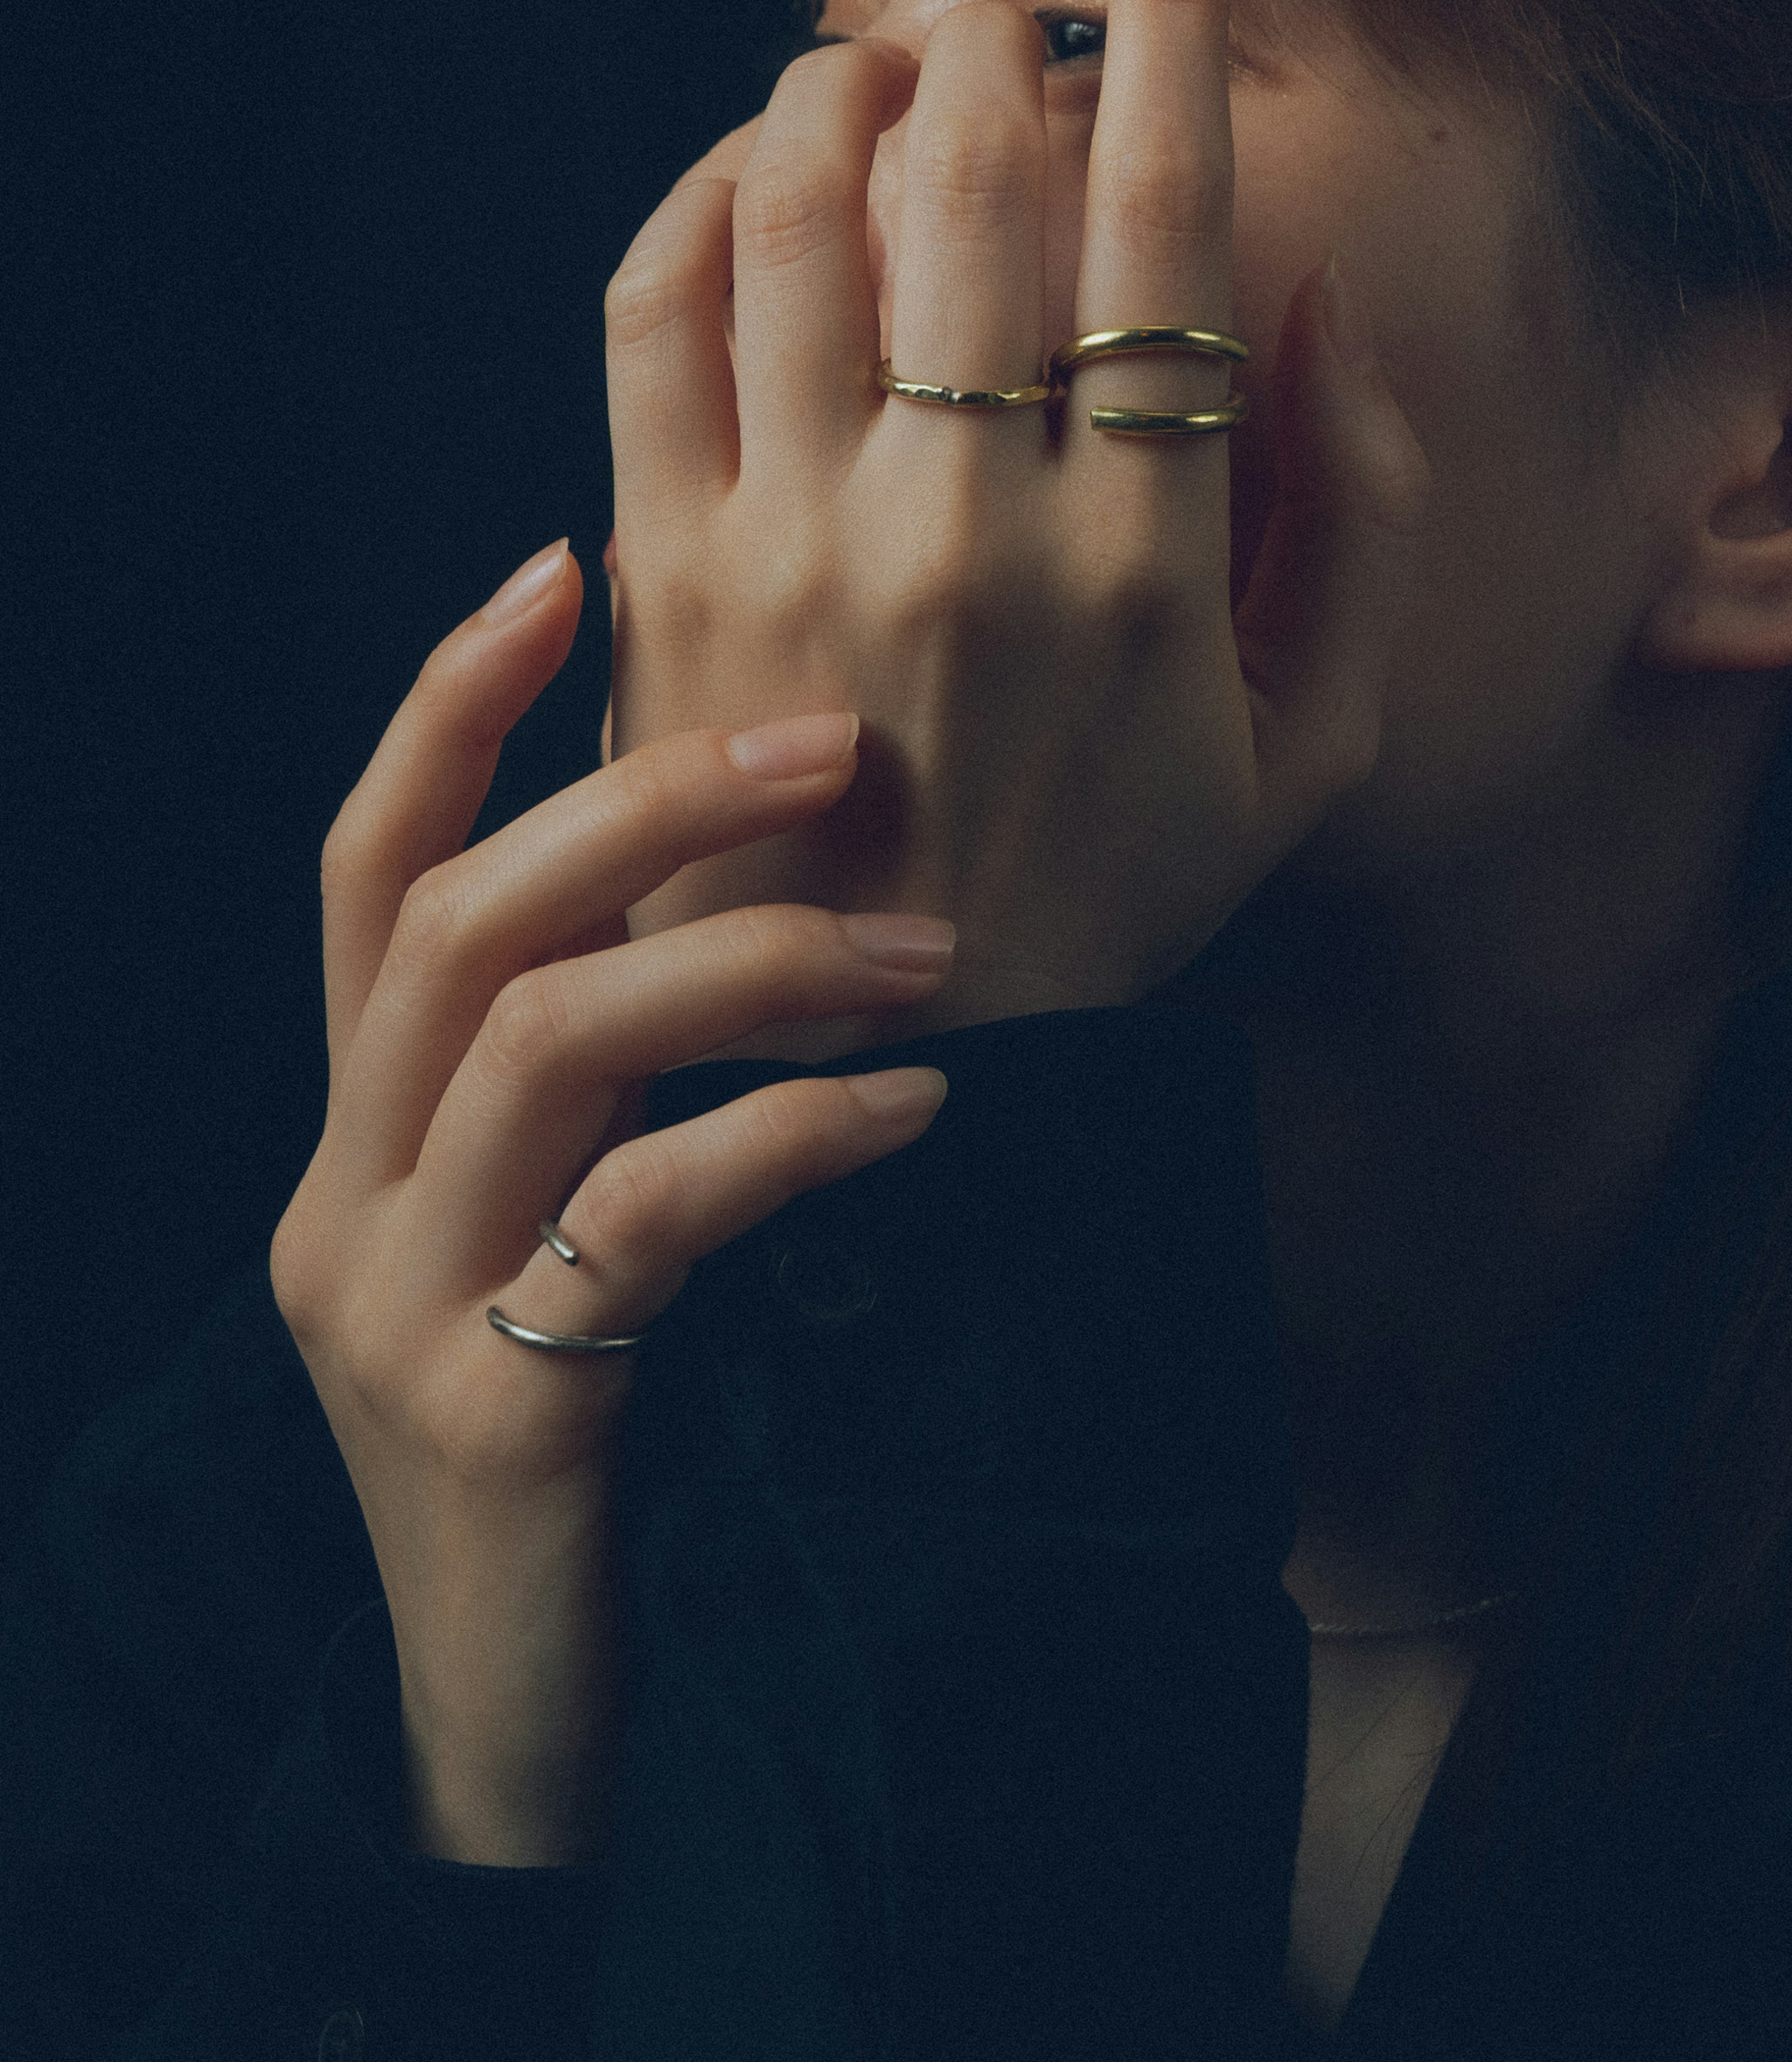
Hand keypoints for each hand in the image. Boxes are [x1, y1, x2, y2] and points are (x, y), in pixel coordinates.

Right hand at [269, 548, 952, 1858]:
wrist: (545, 1749)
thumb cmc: (615, 1450)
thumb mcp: (571, 1235)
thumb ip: (615, 1080)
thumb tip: (771, 872)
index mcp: (359, 1135)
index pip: (364, 868)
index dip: (447, 706)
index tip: (559, 561)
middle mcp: (341, 1200)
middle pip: (457, 917)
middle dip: (640, 799)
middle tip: (829, 738)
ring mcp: (393, 1312)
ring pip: (542, 1040)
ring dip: (748, 961)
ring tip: (930, 951)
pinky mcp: (492, 1420)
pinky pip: (643, 1219)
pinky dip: (787, 1135)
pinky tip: (915, 1109)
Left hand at [602, 0, 1429, 1033]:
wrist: (893, 1066)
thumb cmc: (1125, 889)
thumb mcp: (1314, 746)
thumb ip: (1357, 516)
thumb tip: (1311, 297)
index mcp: (1148, 563)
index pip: (1162, 220)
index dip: (1175, 29)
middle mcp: (971, 531)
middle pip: (973, 183)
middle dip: (990, 30)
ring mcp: (800, 544)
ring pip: (803, 216)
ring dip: (839, 84)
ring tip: (877, 49)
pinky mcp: (668, 568)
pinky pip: (660, 313)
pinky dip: (701, 197)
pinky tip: (752, 164)